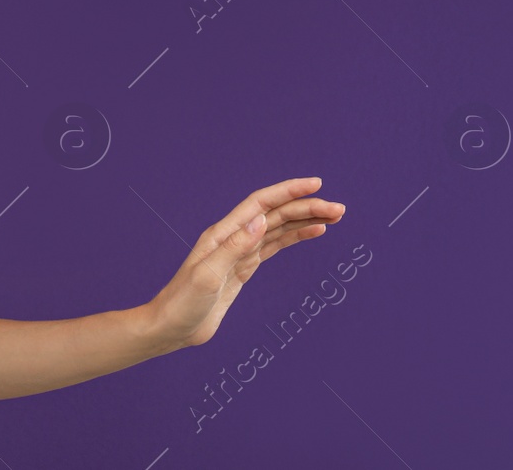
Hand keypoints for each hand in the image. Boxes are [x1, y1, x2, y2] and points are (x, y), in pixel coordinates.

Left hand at [147, 177, 344, 350]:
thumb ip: (234, 248)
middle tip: (340, 209)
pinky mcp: (244, 269)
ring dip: (306, 220)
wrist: (172, 327)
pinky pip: (275, 246)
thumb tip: (261, 220)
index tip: (316, 184)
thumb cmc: (183, 302)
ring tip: (335, 216)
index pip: (261, 203)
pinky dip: (296, 237)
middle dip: (307, 207)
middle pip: (276, 214)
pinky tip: (314, 232)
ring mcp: (240, 252)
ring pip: (279, 228)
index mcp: (223, 233)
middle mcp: (233, 237)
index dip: (288, 191)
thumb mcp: (208, 276)